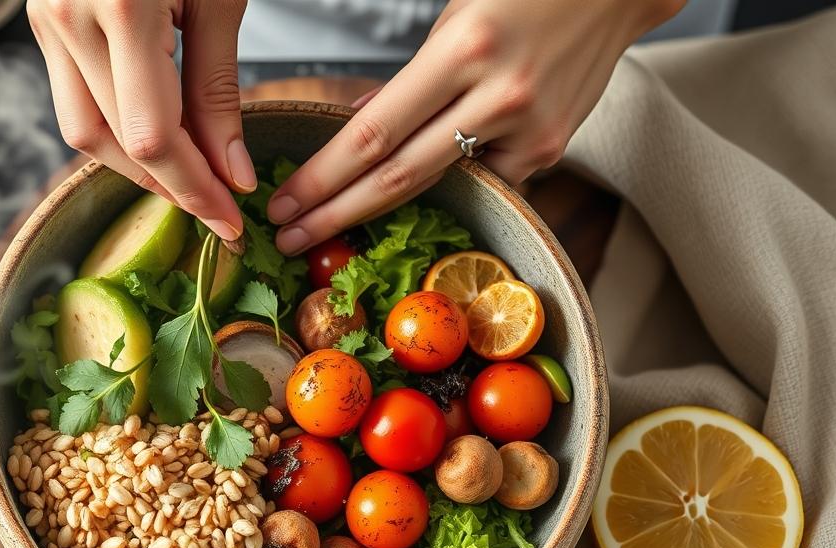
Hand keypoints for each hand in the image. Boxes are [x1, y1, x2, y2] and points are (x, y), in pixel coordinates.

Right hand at [27, 0, 254, 241]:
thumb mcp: (220, 1)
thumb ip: (218, 90)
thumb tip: (230, 173)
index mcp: (122, 7)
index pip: (153, 136)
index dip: (193, 188)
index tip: (229, 218)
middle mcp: (69, 18)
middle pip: (114, 143)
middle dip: (172, 183)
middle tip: (218, 202)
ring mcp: (48, 21)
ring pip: (84, 132)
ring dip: (136, 164)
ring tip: (189, 171)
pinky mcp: (44, 22)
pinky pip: (74, 99)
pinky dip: (115, 126)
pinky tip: (158, 130)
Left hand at [267, 0, 683, 253]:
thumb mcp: (453, 19)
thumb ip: (408, 80)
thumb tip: (358, 123)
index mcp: (462, 51)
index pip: (374, 134)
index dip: (323, 177)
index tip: (284, 203)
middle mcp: (498, 94)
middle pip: (398, 176)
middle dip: (335, 213)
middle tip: (288, 238)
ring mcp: (530, 128)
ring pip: (438, 184)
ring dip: (377, 212)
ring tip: (333, 226)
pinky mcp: (551, 148)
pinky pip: (482, 179)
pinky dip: (449, 182)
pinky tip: (423, 185)